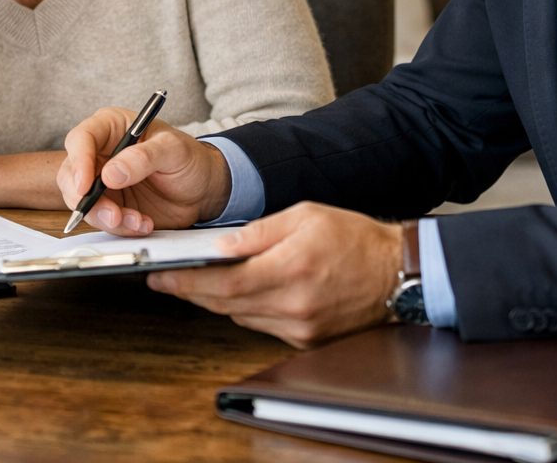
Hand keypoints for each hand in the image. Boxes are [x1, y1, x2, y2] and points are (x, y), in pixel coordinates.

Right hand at [57, 107, 231, 233]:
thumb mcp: (173, 150)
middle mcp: (100, 154)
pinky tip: (143, 223)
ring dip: (106, 218)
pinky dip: (120, 227)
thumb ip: (143, 157)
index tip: (86, 185)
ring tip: (137, 220)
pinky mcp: (111, 205)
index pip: (81, 139)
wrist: (203, 189)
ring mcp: (102, 182)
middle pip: (72, 175)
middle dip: (86, 199)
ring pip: (82, 202)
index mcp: (111, 128)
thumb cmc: (189, 159)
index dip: (79, 161)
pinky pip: (102, 220)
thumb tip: (110, 173)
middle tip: (112, 214)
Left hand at [146, 202, 402, 346]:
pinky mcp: (306, 339)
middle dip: (191, 291)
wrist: (396, 272)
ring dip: (215, 300)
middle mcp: (294, 304)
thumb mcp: (303, 216)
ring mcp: (301, 327)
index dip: (187, 282)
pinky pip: (261, 325)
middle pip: (226, 304)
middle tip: (164, 278)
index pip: (225, 284)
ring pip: (240, 317)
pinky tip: (236, 292)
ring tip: (194, 281)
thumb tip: (218, 247)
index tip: (160, 276)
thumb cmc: (353, 238)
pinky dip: (243, 309)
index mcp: (292, 268)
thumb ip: (256, 234)